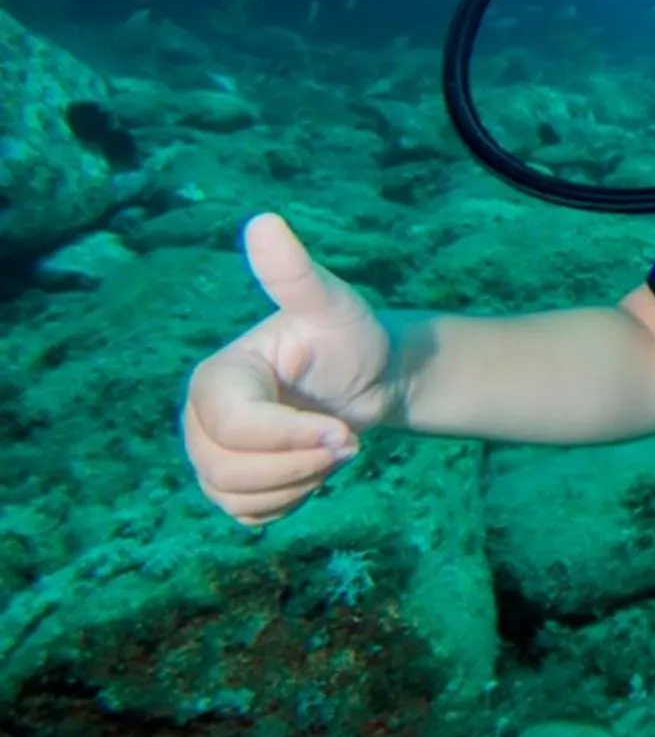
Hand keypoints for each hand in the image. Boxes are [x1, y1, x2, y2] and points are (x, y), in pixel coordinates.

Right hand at [181, 214, 395, 525]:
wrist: (371, 380)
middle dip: (300, 464)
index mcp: (217, 376)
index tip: (346, 435)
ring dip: (297, 484)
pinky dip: (287, 502)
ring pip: (234, 496)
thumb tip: (264, 222)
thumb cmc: (352, 339)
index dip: (290, 439)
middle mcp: (201, 417)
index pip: (233, 426)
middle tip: (347, 444)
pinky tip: (312, 471)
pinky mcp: (232, 484)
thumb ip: (295, 274)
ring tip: (331, 453)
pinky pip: (247, 514)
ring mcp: (212, 454)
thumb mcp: (332, 305)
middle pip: (227, 469)